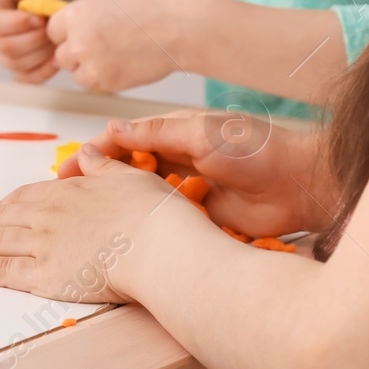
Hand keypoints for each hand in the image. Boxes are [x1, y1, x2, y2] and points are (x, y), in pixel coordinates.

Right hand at [0, 0, 62, 82]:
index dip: (17, 24)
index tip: (41, 18)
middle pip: (4, 46)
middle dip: (35, 39)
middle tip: (54, 28)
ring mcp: (0, 51)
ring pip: (16, 64)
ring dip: (42, 53)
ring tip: (58, 37)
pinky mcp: (16, 65)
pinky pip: (27, 77)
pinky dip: (45, 70)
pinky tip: (58, 56)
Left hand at [0, 147, 204, 302]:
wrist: (160, 246)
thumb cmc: (154, 214)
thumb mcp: (129, 176)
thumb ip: (102, 166)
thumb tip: (87, 153)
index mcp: (68, 191)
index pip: (27, 196)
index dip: (7, 206)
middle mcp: (49, 215)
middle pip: (5, 218)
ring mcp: (44, 245)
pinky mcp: (45, 276)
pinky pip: (3, 270)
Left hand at [48, 0, 185, 92]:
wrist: (181, 28)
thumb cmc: (152, 6)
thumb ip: (89, 12)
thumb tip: (78, 22)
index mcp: (75, 15)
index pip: (53, 30)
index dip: (67, 32)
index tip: (81, 32)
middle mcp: (78, 42)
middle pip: (62, 55)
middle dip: (77, 53)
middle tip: (102, 45)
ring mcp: (93, 66)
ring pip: (78, 74)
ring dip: (90, 68)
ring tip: (116, 54)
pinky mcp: (109, 83)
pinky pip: (98, 85)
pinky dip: (107, 78)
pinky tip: (126, 62)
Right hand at [57, 109, 331, 237]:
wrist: (303, 185)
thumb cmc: (259, 149)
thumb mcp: (202, 133)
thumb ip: (157, 132)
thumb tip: (112, 128)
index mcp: (176, 135)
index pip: (123, 142)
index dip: (92, 155)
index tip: (65, 172)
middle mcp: (178, 162)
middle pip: (126, 173)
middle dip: (97, 184)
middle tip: (68, 202)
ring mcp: (188, 193)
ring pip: (142, 200)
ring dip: (117, 208)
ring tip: (88, 224)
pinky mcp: (201, 221)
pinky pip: (165, 223)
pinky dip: (145, 228)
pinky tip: (127, 239)